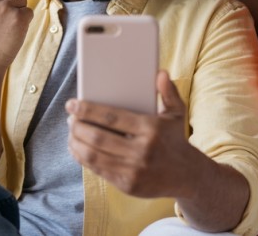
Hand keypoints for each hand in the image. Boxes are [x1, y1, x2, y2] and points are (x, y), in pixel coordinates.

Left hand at [66, 70, 194, 196]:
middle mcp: (142, 150)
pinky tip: (77, 148)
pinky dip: (83, 158)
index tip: (72, 104)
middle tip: (70, 118)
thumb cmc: (176, 138)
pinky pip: (98, 170)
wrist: (187, 175)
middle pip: (98, 137)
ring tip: (71, 132)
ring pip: (94, 155)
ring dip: (76, 143)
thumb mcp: (177, 113)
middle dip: (77, 126)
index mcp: (151, 128)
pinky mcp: (127, 185)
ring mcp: (133, 170)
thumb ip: (168, 91)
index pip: (112, 118)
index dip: (88, 110)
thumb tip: (161, 73)